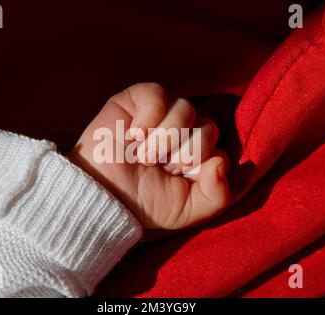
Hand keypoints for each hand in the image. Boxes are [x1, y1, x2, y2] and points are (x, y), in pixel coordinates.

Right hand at [69, 83, 229, 228]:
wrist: (104, 196)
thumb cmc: (143, 203)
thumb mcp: (187, 211)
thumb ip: (217, 195)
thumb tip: (220, 161)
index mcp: (197, 154)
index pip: (220, 149)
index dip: (197, 167)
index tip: (173, 179)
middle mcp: (184, 130)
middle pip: (208, 128)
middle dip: (181, 154)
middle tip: (156, 167)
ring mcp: (163, 112)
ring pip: (186, 109)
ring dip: (162, 140)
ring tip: (142, 154)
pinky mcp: (139, 99)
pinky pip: (159, 93)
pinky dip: (148, 116)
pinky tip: (134, 134)